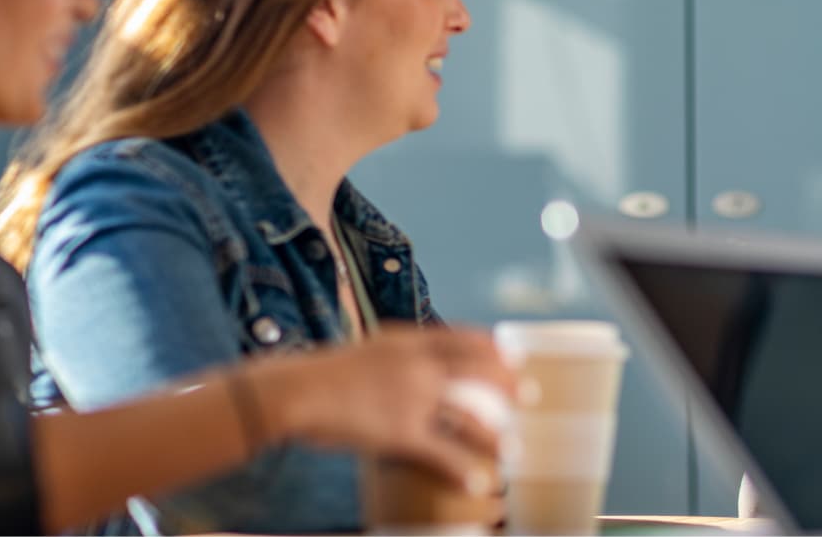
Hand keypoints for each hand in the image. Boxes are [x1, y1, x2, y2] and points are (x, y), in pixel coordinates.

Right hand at [245, 324, 528, 493]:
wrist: (292, 391)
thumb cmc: (319, 374)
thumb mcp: (363, 351)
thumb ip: (391, 355)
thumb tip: (406, 362)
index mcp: (408, 341)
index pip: (462, 338)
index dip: (492, 347)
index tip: (512, 353)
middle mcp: (418, 365)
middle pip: (477, 372)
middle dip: (508, 384)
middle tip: (529, 395)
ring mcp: (413, 399)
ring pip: (468, 417)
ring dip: (494, 434)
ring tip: (512, 449)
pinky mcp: (401, 432)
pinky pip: (442, 453)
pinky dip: (463, 469)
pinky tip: (477, 482)